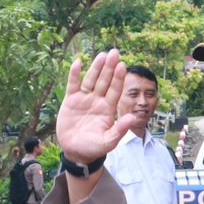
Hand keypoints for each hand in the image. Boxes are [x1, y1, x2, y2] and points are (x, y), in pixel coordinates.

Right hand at [55, 50, 139, 165]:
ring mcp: (84, 99)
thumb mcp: (108, 141)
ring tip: (102, 55)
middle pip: (105, 81)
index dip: (118, 78)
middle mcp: (97, 100)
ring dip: (96, 67)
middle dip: (109, 67)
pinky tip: (78, 62)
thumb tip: (133, 118)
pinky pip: (73, 84)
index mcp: (108, 108)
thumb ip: (120, 130)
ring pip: (91, 79)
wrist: (75, 151)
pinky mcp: (71, 100)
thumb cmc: (94, 147)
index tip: (122, 65)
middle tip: (114, 52)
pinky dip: (75, 74)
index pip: (115, 90)